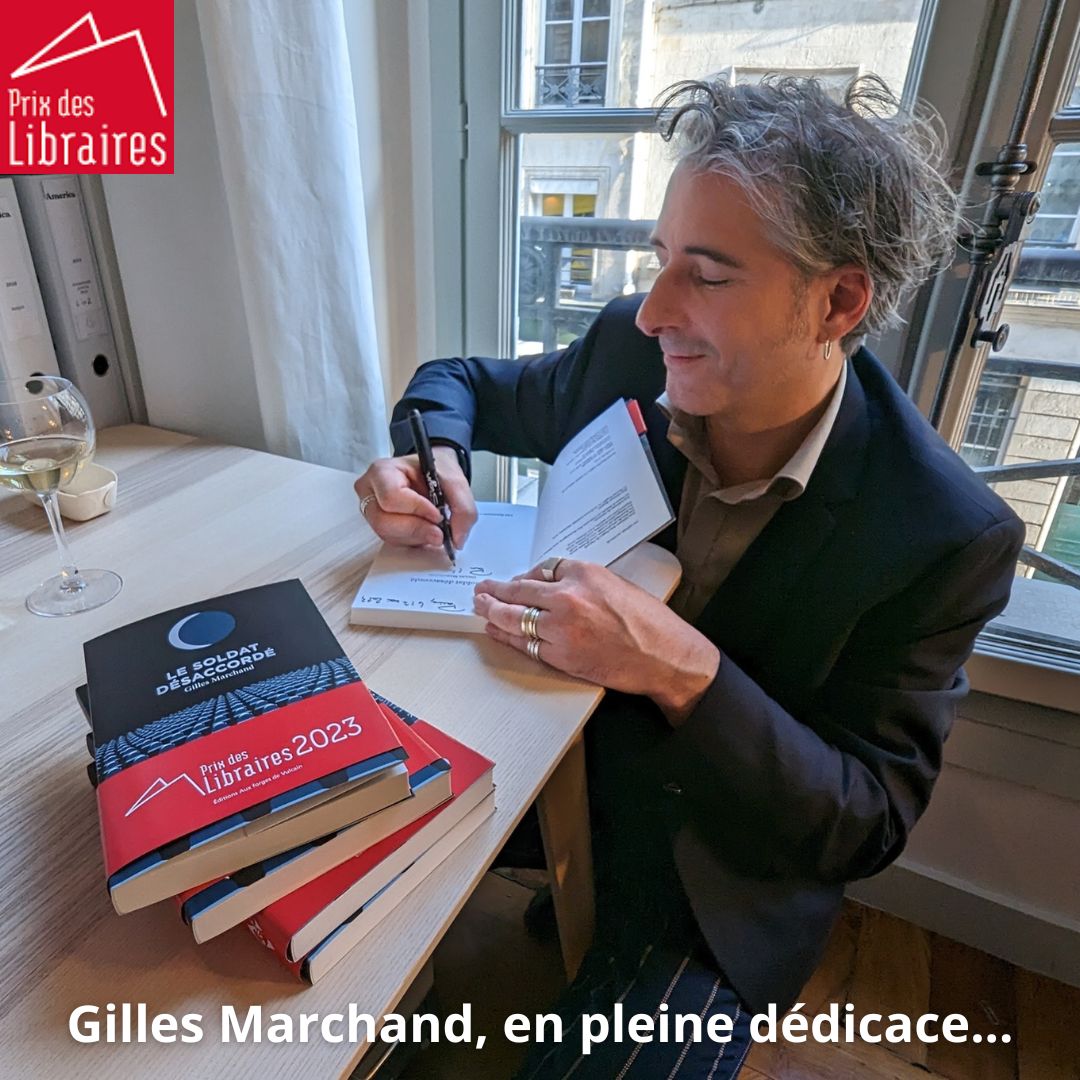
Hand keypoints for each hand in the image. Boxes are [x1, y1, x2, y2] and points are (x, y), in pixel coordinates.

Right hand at [354, 446, 476, 549]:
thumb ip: (462, 507)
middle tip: (440, 533)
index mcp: (382, 472)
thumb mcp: (455, 480)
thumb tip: (457, 538)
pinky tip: (425, 530)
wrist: (434, 475)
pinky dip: (414, 540)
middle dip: (416, 530)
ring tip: (435, 528)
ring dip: (417, 537)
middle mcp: (371, 492)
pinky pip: (394, 542)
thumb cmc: (436, 471)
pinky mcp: (381, 527)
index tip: (438, 514)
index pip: (392, 497)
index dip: (417, 509)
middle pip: (384, 522)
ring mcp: (372, 512)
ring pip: (389, 535)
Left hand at [473, 558, 719, 724]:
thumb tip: (554, 585)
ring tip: (480, 607)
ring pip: (514, 617)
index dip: (526, 576)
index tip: (517, 580)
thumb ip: (583, 582)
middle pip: (519, 590)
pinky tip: (496, 631)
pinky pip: (524, 643)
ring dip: (491, 611)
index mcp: (585, 574)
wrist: (664, 656)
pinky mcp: (560, 655)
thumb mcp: (617, 584)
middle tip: (482, 589)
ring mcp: (561, 628)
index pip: (543, 568)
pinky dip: (506, 636)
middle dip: (495, 590)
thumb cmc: (649, 623)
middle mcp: (569, 597)